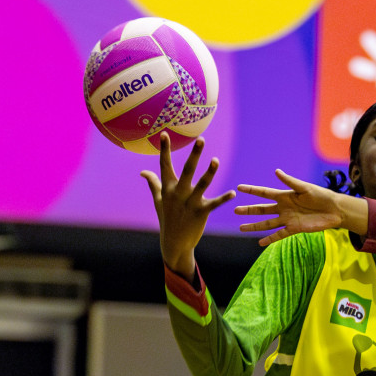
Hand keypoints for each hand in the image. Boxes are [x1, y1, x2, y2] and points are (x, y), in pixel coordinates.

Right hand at [142, 137, 235, 277]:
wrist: (174, 242)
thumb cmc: (167, 218)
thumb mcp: (159, 200)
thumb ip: (153, 183)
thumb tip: (142, 171)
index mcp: (167, 188)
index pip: (165, 165)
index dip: (164, 149)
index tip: (164, 133)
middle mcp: (178, 193)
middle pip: (186, 170)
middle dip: (194, 155)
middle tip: (201, 139)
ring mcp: (189, 203)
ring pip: (201, 184)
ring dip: (209, 172)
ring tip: (216, 160)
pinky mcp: (200, 213)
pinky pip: (214, 204)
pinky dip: (223, 199)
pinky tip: (233, 193)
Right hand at [236, 171, 365, 245]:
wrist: (334, 210)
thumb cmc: (321, 195)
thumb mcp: (305, 187)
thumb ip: (290, 181)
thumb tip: (276, 171)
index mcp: (285, 195)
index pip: (265, 192)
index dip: (252, 190)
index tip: (239, 188)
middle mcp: (283, 208)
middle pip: (262, 209)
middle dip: (249, 210)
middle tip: (235, 209)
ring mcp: (287, 219)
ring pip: (267, 223)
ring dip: (254, 226)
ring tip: (241, 228)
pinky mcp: (294, 229)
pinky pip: (279, 235)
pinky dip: (270, 239)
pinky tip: (260, 243)